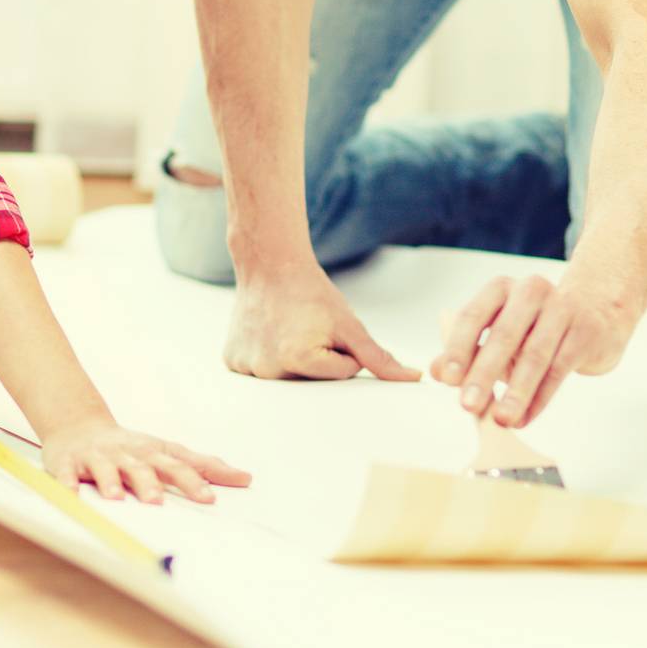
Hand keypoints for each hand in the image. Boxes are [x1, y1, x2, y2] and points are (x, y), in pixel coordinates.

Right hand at [42, 413, 251, 504]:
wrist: (78, 425)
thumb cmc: (131, 447)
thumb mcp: (166, 451)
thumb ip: (202, 466)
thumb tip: (245, 478)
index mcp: (152, 451)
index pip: (177, 464)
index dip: (192, 479)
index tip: (210, 498)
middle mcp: (127, 452)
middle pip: (142, 465)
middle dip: (150, 482)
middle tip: (159, 503)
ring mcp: (97, 457)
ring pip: (106, 468)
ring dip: (111, 482)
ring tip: (117, 499)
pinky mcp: (67, 463)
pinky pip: (65, 476)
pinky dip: (67, 485)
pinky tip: (71, 497)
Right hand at [226, 263, 419, 381]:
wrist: (268, 263)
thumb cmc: (311, 293)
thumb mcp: (348, 324)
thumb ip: (379, 358)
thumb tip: (413, 379)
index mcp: (297, 359)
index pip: (342, 375)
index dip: (343, 351)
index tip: (326, 328)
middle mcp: (267, 370)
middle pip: (313, 384)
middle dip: (319, 362)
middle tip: (305, 329)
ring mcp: (246, 367)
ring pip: (289, 380)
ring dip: (295, 361)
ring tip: (286, 330)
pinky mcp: (232, 362)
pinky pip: (263, 372)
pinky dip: (271, 358)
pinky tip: (269, 334)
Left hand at [430, 266, 643, 427]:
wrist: (596, 311)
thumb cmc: (536, 326)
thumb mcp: (499, 333)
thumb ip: (467, 350)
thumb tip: (436, 372)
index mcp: (501, 288)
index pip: (474, 316)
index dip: (459, 348)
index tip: (446, 378)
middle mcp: (530, 291)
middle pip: (503, 335)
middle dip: (484, 373)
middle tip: (468, 405)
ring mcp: (561, 308)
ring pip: (535, 355)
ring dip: (515, 392)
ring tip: (501, 419)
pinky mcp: (585, 331)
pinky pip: (559, 370)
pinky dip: (540, 398)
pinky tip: (525, 417)